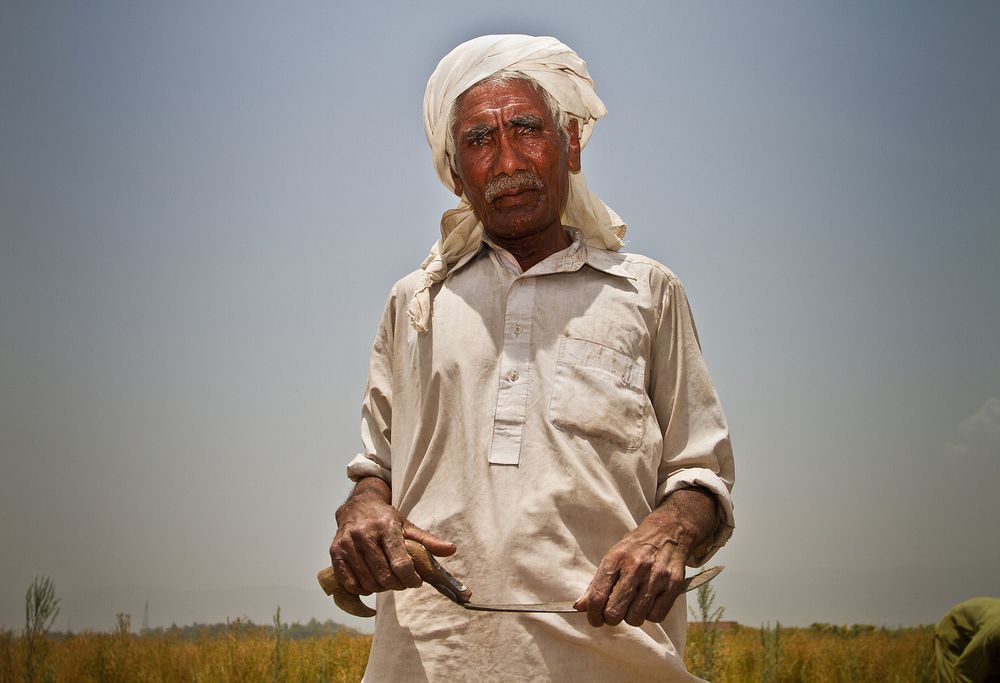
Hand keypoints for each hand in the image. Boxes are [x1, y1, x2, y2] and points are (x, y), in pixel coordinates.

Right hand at [329, 477, 455, 595]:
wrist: (357, 505)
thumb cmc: (385, 518)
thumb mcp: (407, 525)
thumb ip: (428, 540)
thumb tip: (452, 550)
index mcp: (386, 526)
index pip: (400, 563)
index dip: (411, 578)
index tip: (416, 581)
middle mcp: (365, 534)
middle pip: (384, 576)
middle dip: (397, 585)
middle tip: (402, 582)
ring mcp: (348, 544)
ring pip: (368, 582)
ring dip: (381, 588)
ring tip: (388, 580)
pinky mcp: (335, 553)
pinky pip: (350, 584)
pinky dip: (363, 589)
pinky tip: (371, 581)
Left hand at [574, 488, 716, 627]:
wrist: (669, 532)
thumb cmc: (635, 548)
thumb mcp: (612, 557)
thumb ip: (596, 583)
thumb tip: (579, 607)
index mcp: (616, 558)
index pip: (597, 596)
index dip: (592, 615)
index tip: (594, 619)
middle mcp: (636, 567)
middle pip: (615, 612)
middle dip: (611, 618)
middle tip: (614, 611)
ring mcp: (656, 577)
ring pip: (636, 618)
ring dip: (631, 617)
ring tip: (633, 604)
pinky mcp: (674, 585)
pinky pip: (656, 616)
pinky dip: (650, 615)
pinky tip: (648, 602)